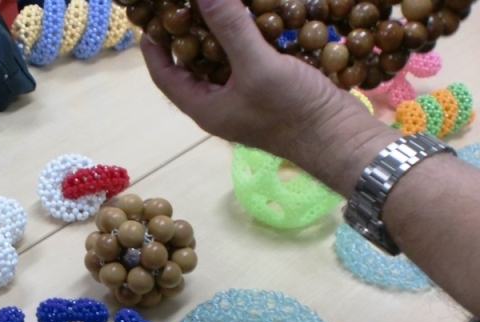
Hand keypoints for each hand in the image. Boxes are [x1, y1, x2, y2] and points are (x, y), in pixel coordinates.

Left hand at [139, 0, 388, 190]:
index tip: (150, 17)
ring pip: (222, 57)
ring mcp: (245, 96)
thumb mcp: (257, 65)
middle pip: (192, 63)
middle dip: (188, 31)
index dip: (154, 46)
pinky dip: (247, 34)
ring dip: (219, 29)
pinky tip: (254, 11)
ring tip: (217, 2)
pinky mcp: (269, 88)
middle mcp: (220, 102)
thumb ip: (229, 27)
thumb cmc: (291, 112)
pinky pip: (249, 57)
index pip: (164, 75)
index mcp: (204, 106)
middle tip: (187, 3)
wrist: (340, 139)